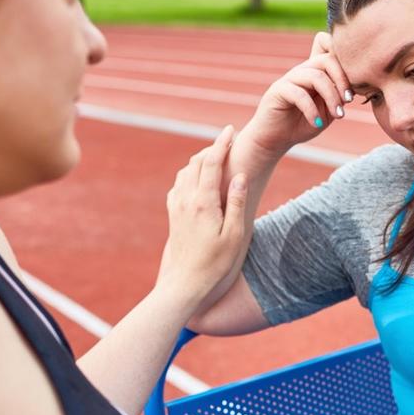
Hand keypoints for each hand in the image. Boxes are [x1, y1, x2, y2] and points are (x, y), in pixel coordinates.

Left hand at [156, 125, 247, 313]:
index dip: (222, 143)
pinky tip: (199, 178)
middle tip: (229, 139)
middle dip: (213, 147)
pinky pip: (179, 184)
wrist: (185, 285)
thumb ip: (236, 202)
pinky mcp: (173, 215)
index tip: (231, 129)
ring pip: (186, 171)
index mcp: (203, 202)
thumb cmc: (216, 264)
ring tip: (217, 156)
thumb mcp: (235, 235)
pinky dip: (190, 173)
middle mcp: (186, 200)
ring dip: (201, 159)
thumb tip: (239, 175)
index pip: (211, 163)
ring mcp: (177, 206)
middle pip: (197, 162)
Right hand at [242, 32, 352, 156]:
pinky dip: (312, 110)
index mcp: (315, 72)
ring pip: (316, 77)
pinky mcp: (278, 91)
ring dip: (331, 97)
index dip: (345, 61)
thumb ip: (339, 98)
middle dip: (342, 80)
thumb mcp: (327, 112)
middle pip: (326, 60)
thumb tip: (355, 87)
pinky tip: (317, 123)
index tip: (353, 91)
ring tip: (337, 115)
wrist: (276, 139)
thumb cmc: (302, 124)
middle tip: (348, 101)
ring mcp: (289, 79)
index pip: (329, 50)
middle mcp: (302, 71)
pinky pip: (299, 94)